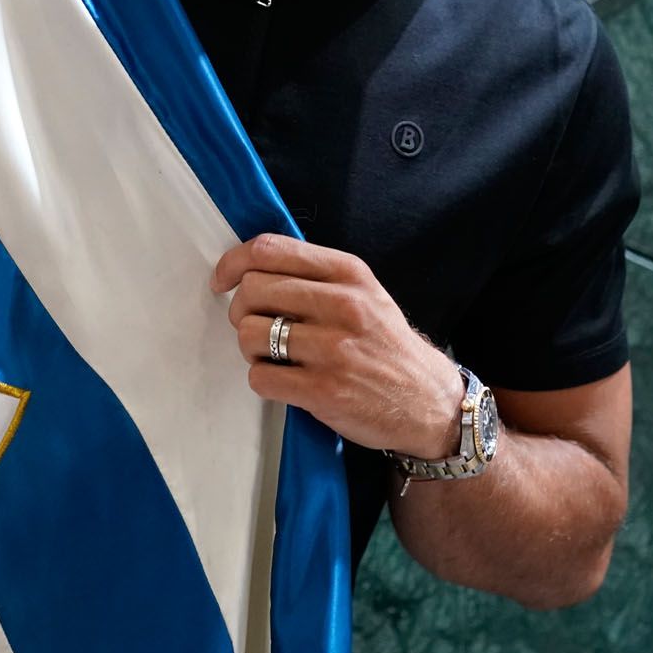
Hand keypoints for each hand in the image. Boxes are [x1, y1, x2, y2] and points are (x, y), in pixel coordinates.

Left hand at [211, 233, 463, 457]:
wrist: (429, 403)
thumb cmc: (386, 345)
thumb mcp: (364, 293)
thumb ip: (316, 275)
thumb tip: (252, 267)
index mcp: (348, 273)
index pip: (269, 250)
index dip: (233, 263)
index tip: (222, 281)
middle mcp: (342, 305)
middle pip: (252, 291)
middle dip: (241, 311)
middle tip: (255, 326)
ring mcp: (334, 350)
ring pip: (249, 334)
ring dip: (251, 348)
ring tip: (273, 355)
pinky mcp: (324, 391)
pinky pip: (260, 376)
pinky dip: (263, 380)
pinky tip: (285, 381)